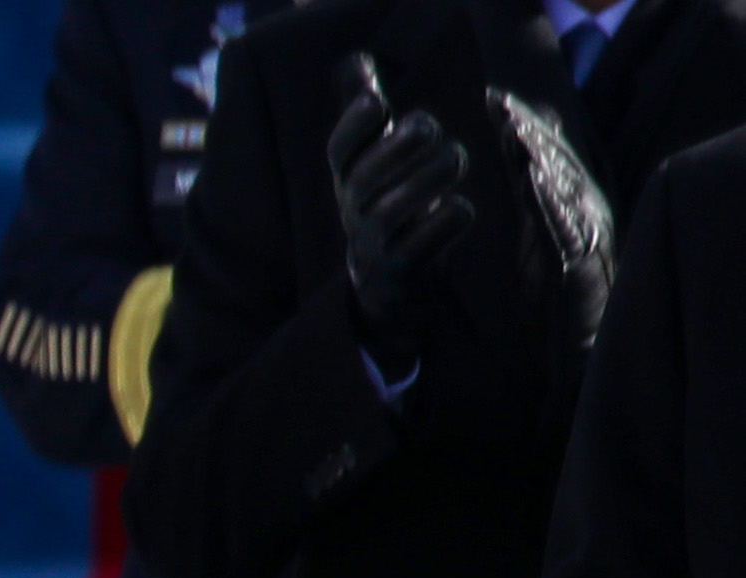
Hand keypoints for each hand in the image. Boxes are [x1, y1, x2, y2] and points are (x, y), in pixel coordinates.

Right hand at [326, 53, 474, 369]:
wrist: (390, 290)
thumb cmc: (390, 210)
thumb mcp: (374, 164)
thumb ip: (367, 117)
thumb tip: (357, 63)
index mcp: (349, 183)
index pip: (339, 153)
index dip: (354, 127)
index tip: (378, 101)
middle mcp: (355, 214)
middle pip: (364, 179)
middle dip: (400, 148)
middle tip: (432, 127)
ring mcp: (373, 246)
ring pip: (393, 211)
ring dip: (427, 179)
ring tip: (455, 158)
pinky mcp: (399, 274)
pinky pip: (421, 247)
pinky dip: (445, 223)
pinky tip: (462, 207)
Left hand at [483, 89, 613, 360]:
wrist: (581, 349)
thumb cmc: (555, 302)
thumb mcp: (536, 245)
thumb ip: (529, 209)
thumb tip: (515, 174)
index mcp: (565, 209)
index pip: (539, 160)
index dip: (518, 128)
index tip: (494, 98)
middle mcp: (578, 213)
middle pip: (551, 162)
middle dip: (525, 128)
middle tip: (499, 98)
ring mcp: (583, 234)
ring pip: (559, 184)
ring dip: (536, 153)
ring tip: (512, 125)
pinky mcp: (579, 259)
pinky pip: (562, 222)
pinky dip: (547, 197)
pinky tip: (531, 174)